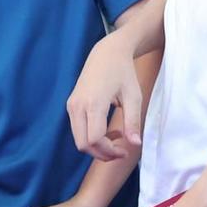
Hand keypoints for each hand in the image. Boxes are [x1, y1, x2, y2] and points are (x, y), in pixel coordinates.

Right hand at [67, 32, 144, 160]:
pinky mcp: (71, 105)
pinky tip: (107, 131)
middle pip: (83, 144)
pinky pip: (78, 130)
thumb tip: (135, 144)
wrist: (107, 53)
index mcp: (93, 103)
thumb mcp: (134, 96)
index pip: (94, 139)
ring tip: (117, 139)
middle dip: (102, 153)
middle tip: (121, 151)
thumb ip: (133, 121)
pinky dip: (91, 137)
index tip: (125, 151)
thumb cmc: (124, 72)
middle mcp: (78, 106)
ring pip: (78, 139)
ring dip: (97, 146)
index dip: (109, 150)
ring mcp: (72, 106)